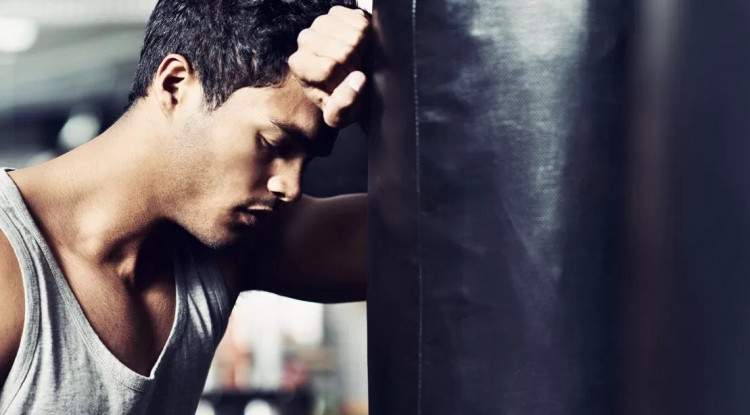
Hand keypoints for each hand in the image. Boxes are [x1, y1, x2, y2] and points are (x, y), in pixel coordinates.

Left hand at [288, 6, 370, 128]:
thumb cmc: (340, 100)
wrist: (347, 83)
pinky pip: (361, 22)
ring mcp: (320, 23)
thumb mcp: (339, 116)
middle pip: (344, 50)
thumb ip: (343, 106)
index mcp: (299, 65)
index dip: (345, 79)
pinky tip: (358, 46)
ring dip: (362, 50)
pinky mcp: (337, 13)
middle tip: (351, 72)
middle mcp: (305, 40)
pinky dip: (367, 36)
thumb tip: (358, 80)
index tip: (344, 84)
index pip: (329, 67)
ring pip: (355, 34)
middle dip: (355, 65)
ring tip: (355, 59)